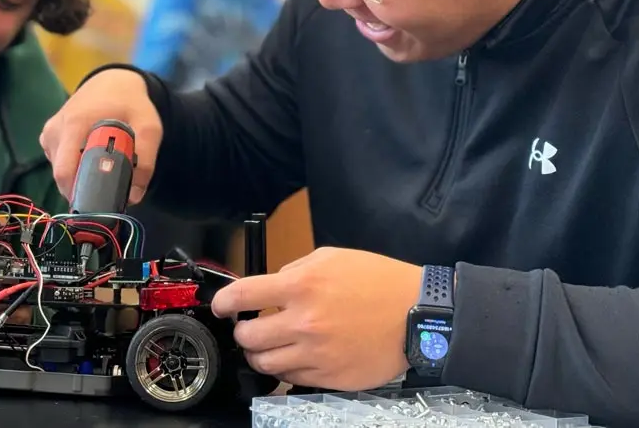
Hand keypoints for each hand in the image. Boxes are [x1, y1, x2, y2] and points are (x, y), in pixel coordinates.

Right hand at [39, 69, 161, 203]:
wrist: (113, 82)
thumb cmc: (130, 103)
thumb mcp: (149, 128)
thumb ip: (145, 162)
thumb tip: (133, 197)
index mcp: (75, 125)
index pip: (66, 171)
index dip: (82, 193)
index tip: (103, 203)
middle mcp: (56, 130)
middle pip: (62, 176)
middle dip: (83, 190)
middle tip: (107, 191)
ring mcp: (48, 133)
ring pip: (61, 171)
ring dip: (80, 177)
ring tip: (102, 168)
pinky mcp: (48, 136)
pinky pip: (59, 162)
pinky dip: (74, 167)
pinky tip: (90, 157)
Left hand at [211, 247, 422, 390]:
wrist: (417, 314)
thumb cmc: (378, 281)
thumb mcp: (331, 258)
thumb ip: (295, 270)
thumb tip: (271, 287)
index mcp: (301, 286)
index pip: (243, 295)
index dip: (224, 302)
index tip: (221, 306)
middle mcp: (303, 322)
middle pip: (248, 336)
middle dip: (242, 332)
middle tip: (249, 327)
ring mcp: (316, 354)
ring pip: (265, 363)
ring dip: (260, 354)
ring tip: (267, 346)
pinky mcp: (329, 377)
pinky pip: (291, 379)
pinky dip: (286, 370)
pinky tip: (294, 358)